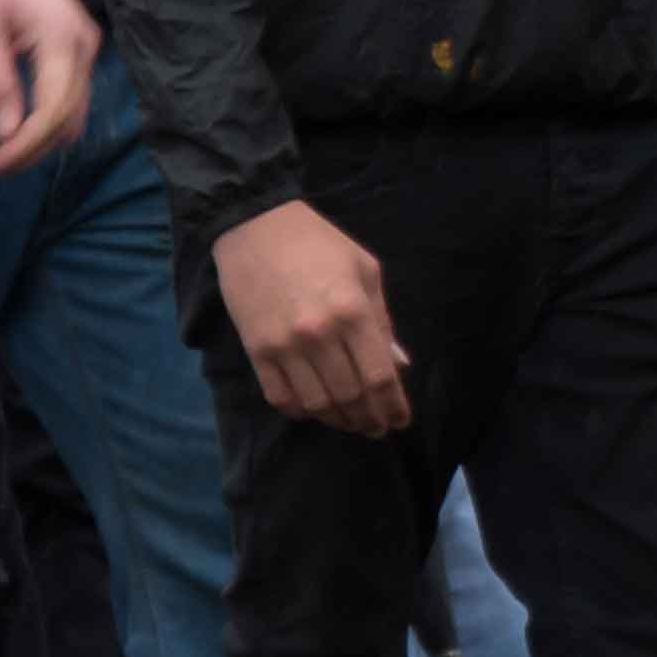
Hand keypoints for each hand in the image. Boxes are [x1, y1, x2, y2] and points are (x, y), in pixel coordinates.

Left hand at [0, 0, 99, 174]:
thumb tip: (4, 136)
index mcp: (62, 40)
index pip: (52, 111)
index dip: (23, 146)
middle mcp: (85, 50)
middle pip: (67, 121)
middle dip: (28, 151)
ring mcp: (87, 52)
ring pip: (72, 116)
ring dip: (36, 141)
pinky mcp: (79, 55)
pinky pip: (69, 101)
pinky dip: (43, 123)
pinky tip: (10, 128)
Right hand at [213, 198, 409, 435]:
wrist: (255, 228)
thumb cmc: (320, 245)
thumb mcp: (365, 272)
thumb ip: (383, 321)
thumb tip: (400, 365)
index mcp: (353, 312)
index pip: (380, 377)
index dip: (394, 407)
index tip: (401, 421)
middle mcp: (319, 334)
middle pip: (351, 397)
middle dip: (370, 420)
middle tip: (378, 428)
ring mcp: (284, 345)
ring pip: (317, 404)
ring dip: (338, 421)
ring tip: (352, 423)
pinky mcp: (255, 350)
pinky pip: (280, 397)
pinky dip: (301, 411)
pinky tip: (315, 410)